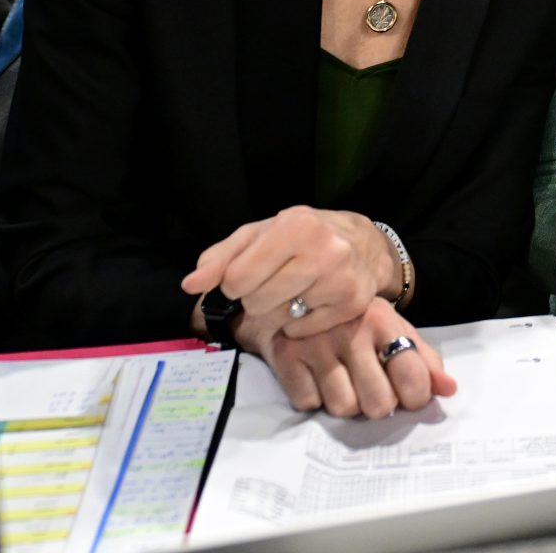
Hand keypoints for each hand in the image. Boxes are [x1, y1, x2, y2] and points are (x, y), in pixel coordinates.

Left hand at [181, 206, 397, 338]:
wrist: (364, 245)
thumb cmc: (304, 236)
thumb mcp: (261, 235)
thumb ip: (222, 257)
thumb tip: (190, 284)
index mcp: (296, 225)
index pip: (238, 277)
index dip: (234, 283)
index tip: (247, 276)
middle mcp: (323, 250)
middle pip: (257, 302)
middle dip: (257, 296)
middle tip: (275, 282)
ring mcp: (341, 280)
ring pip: (279, 318)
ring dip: (279, 310)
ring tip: (295, 290)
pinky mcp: (352, 305)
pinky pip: (301, 331)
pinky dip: (299, 323)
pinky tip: (312, 302)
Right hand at [235, 298, 456, 418]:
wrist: (298, 290)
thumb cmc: (355, 320)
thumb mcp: (393, 329)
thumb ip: (424, 360)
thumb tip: (448, 390)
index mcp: (383, 320)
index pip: (412, 377)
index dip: (415, 397)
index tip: (407, 394)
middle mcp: (349, 331)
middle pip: (378, 404)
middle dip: (378, 403)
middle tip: (370, 386)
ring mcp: (315, 343)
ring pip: (343, 408)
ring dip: (345, 401)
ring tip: (342, 379)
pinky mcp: (285, 356)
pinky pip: (308, 404)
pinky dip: (313, 398)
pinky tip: (315, 376)